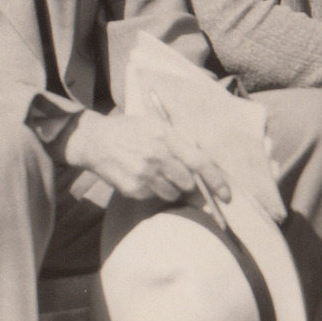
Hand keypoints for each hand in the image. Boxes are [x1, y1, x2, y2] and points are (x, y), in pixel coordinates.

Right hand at [60, 110, 231, 204]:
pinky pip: (154, 197)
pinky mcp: (133, 188)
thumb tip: (204, 164)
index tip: (227, 196)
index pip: (199, 163)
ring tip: (157, 173)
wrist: (94, 140)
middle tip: (178, 174)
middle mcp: (157, 155)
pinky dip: (153, 190)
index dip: (216, 181)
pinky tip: (141, 176)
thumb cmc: (130, 130)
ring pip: (173, 194)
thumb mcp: (156, 124)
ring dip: (172, 188)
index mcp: (166, 136)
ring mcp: (144, 174)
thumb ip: (179, 141)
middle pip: (188, 183)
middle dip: (189, 183)